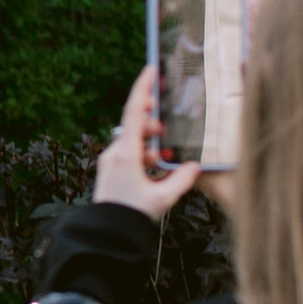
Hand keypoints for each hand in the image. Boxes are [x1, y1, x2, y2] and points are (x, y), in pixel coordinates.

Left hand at [91, 66, 199, 220]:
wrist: (106, 234)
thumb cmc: (132, 216)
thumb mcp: (163, 197)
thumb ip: (183, 179)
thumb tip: (196, 165)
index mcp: (125, 154)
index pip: (133, 113)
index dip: (142, 89)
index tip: (149, 69)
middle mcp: (113, 153)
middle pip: (133, 124)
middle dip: (151, 121)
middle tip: (165, 128)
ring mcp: (109, 161)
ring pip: (131, 140)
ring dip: (149, 142)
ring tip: (161, 156)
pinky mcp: (109, 170)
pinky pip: (127, 152)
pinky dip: (142, 153)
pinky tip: (154, 167)